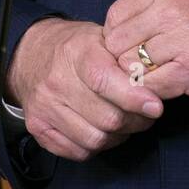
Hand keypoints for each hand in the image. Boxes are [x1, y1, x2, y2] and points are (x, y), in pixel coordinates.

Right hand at [5, 17, 164, 161]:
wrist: (31, 56)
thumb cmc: (77, 47)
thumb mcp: (103, 37)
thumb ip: (127, 57)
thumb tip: (157, 81)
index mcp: (77, 53)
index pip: (105, 81)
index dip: (133, 97)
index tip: (155, 106)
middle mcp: (56, 82)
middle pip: (107, 117)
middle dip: (135, 120)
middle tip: (146, 113)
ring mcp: (44, 108)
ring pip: (95, 139)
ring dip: (119, 136)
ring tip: (126, 122)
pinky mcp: (38, 128)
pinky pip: (78, 151)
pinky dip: (98, 146)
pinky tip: (104, 130)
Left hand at [102, 0, 188, 99]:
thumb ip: (159, 3)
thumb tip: (126, 29)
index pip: (115, 16)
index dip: (118, 37)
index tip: (132, 47)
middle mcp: (169, 8)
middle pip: (116, 43)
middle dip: (125, 59)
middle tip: (143, 68)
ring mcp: (180, 39)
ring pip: (130, 67)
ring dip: (140, 78)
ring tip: (160, 77)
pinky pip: (150, 87)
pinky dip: (155, 92)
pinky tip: (172, 87)